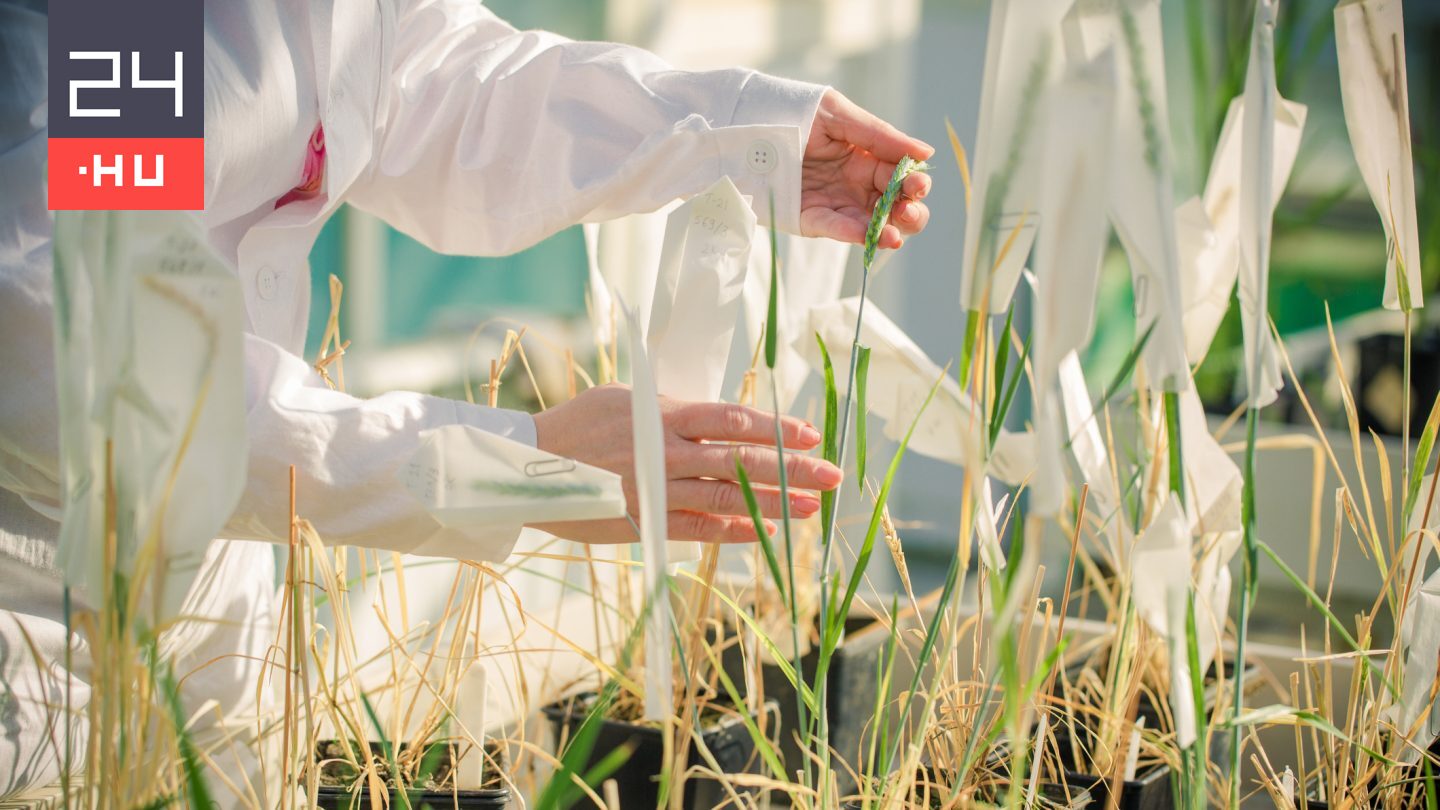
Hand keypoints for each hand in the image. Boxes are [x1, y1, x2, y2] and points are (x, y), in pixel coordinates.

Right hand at [530, 383, 842, 543]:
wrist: (522, 466)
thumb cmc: (575, 428)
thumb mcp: (623, 401)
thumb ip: (670, 412)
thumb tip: (719, 420)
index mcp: (660, 412)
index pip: (731, 418)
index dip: (776, 428)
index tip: (811, 435)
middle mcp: (662, 448)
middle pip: (739, 457)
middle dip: (791, 467)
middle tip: (831, 475)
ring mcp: (653, 487)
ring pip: (725, 494)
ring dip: (773, 502)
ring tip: (810, 508)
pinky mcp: (642, 519)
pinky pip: (696, 527)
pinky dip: (732, 530)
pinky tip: (764, 533)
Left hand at [801, 89, 933, 249]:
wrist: (753, 121)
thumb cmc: (799, 113)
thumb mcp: (841, 117)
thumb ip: (881, 136)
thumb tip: (927, 154)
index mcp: (869, 161)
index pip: (903, 179)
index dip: (915, 185)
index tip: (918, 184)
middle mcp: (857, 187)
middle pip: (896, 209)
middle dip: (910, 213)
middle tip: (907, 208)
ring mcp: (835, 205)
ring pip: (871, 227)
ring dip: (886, 232)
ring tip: (893, 234)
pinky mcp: (810, 218)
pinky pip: (834, 229)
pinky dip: (851, 234)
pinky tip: (866, 235)